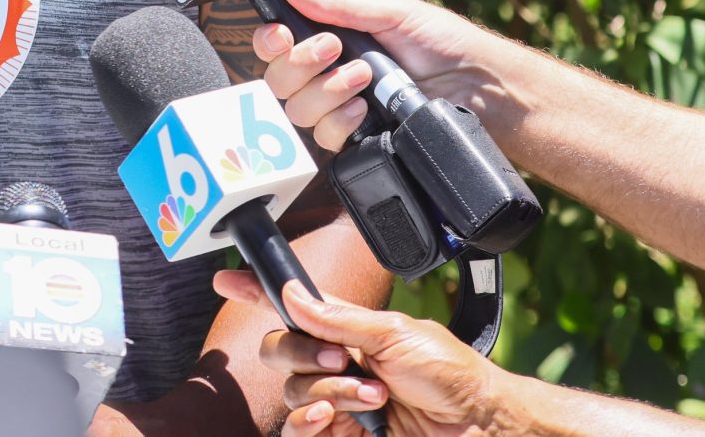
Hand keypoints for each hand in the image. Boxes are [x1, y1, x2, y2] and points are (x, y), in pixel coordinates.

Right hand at [213, 273, 516, 436]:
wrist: (478, 425)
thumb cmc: (450, 374)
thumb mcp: (397, 333)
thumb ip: (339, 318)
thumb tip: (291, 294)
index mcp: (349, 331)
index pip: (294, 307)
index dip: (258, 292)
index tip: (226, 282)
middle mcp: (337, 365)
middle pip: (281, 351)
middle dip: (304, 353)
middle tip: (344, 360)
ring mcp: (337, 403)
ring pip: (293, 393)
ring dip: (329, 392)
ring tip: (372, 398)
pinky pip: (298, 430)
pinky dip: (311, 421)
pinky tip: (336, 419)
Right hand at [253, 0, 522, 150]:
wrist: (481, 86)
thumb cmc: (443, 42)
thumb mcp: (393, 13)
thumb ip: (340, 5)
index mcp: (333, 39)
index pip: (279, 44)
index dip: (270, 41)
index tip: (282, 34)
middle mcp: (330, 75)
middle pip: (279, 79)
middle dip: (301, 63)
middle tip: (335, 50)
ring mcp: (342, 109)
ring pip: (297, 110)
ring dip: (326, 91)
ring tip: (364, 78)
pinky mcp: (358, 138)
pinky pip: (325, 138)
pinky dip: (339, 121)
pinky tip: (363, 110)